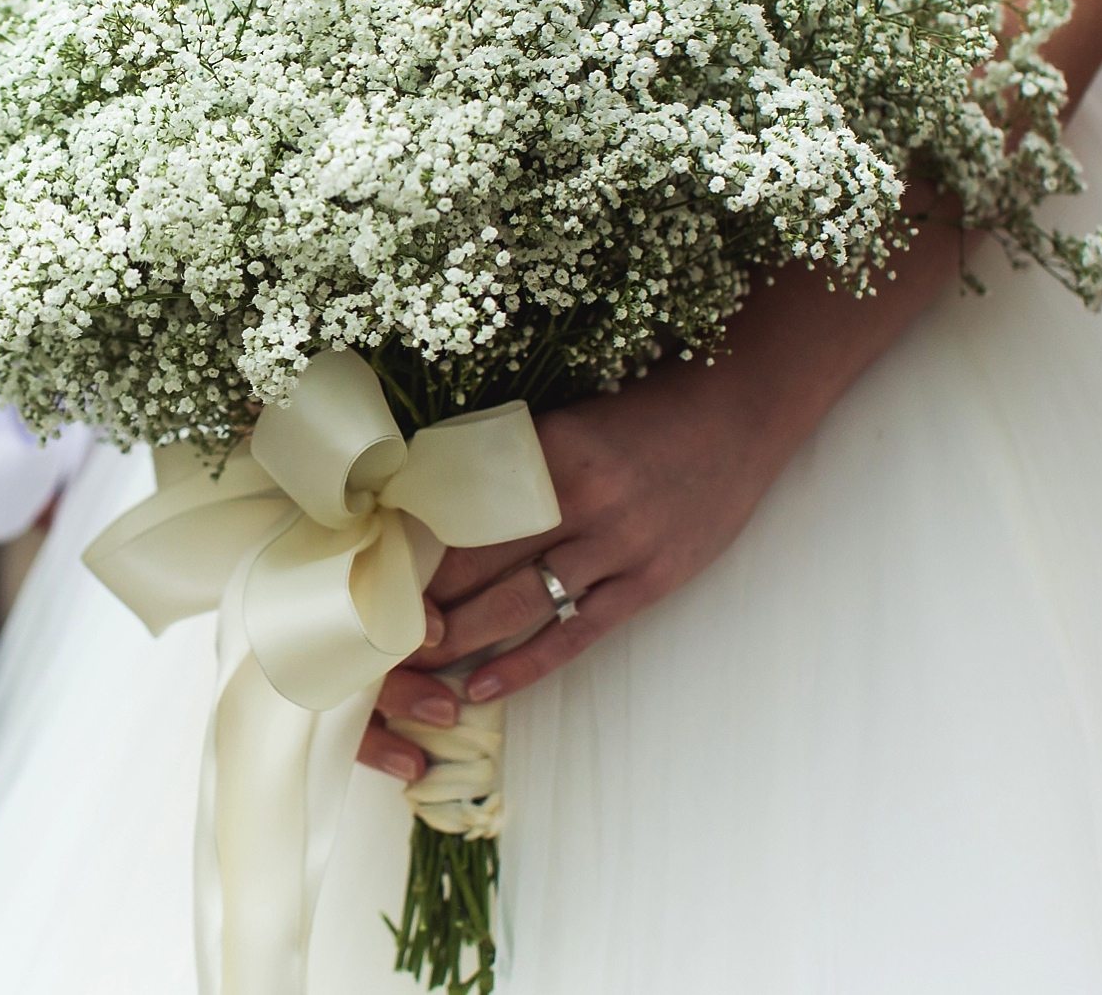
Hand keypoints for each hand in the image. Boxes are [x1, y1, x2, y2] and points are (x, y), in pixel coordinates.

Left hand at [357, 362, 796, 781]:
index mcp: (547, 452)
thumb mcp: (563, 421)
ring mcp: (619, 547)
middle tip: (369, 631)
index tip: (364, 571)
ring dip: (460, 639)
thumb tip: (420, 490)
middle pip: (479, 562)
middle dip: (420, 601)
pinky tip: (483, 690)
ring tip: (411, 665)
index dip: (407, 547)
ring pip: (518, 604)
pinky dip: (526, 665)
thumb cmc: (639, 413)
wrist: (737, 415)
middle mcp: (580, 501)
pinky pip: (575, 634)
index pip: (459, 509)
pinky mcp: (650, 583)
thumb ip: (503, 458)